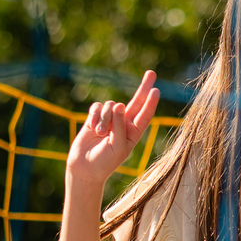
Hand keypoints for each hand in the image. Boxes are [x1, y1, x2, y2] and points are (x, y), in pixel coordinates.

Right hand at [66, 70, 160, 185]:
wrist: (84, 167)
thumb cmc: (105, 161)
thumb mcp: (118, 147)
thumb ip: (120, 126)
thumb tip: (118, 104)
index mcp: (134, 132)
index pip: (144, 115)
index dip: (150, 102)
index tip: (156, 90)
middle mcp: (124, 123)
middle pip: (136, 101)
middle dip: (143, 87)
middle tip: (152, 73)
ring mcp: (109, 119)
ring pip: (111, 105)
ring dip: (105, 118)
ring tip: (100, 133)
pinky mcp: (95, 117)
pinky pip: (97, 107)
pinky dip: (95, 115)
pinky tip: (93, 128)